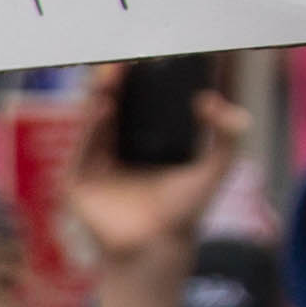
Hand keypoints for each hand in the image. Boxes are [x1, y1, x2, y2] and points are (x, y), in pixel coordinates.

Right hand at [69, 77, 235, 306]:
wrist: (157, 249)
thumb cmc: (185, 213)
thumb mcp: (216, 167)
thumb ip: (227, 134)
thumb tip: (214, 100)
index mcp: (146, 144)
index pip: (142, 104)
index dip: (144, 81)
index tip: (150, 57)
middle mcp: (117, 150)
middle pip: (114, 106)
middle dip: (118, 81)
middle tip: (128, 59)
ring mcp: (95, 164)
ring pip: (95, 120)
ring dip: (101, 95)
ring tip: (113, 73)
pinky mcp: (78, 180)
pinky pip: (83, 145)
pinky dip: (91, 124)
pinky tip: (104, 106)